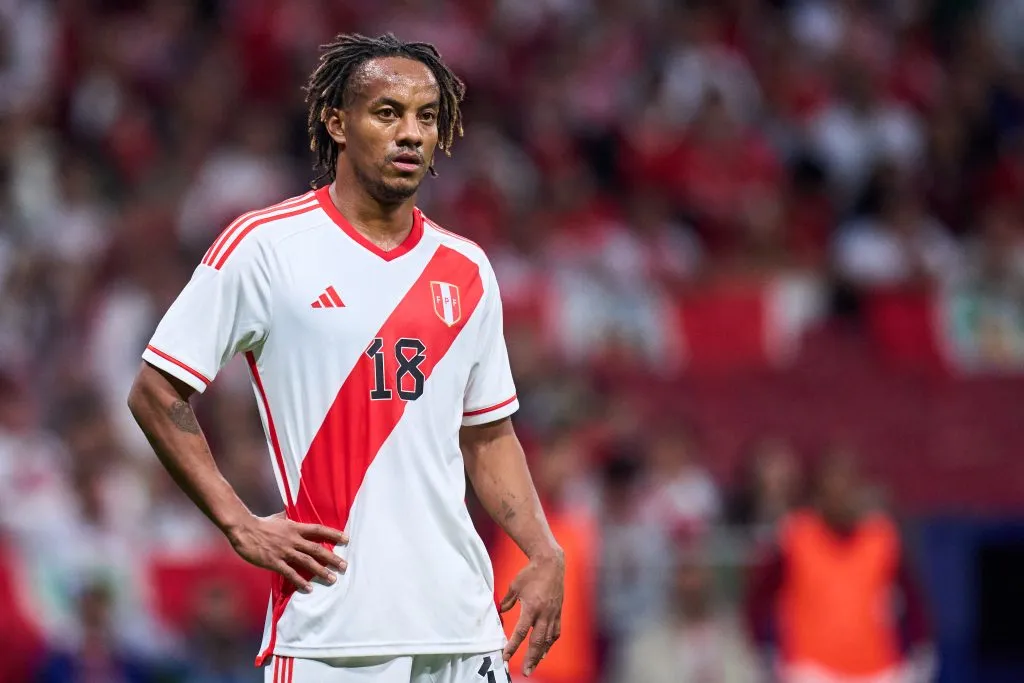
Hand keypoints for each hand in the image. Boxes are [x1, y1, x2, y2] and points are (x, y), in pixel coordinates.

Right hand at [226, 512, 346, 592]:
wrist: (243, 529)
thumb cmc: (260, 523)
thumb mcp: (278, 518)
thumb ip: (288, 518)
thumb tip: (292, 514)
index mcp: (295, 527)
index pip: (318, 530)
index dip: (333, 534)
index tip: (346, 539)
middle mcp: (293, 539)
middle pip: (317, 549)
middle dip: (332, 558)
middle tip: (344, 566)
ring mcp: (284, 551)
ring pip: (307, 562)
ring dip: (321, 571)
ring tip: (332, 579)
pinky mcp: (274, 562)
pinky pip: (290, 573)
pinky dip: (300, 581)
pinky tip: (309, 588)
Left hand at [499, 550, 564, 676]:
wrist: (551, 563)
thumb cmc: (531, 573)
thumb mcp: (514, 586)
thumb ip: (507, 601)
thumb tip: (502, 612)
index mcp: (531, 608)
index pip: (520, 632)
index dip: (513, 646)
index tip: (506, 656)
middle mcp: (544, 613)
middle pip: (537, 641)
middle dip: (531, 658)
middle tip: (526, 671)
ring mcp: (553, 613)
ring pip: (548, 639)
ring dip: (541, 654)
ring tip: (535, 664)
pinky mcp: (558, 611)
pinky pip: (556, 631)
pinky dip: (550, 642)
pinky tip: (546, 649)